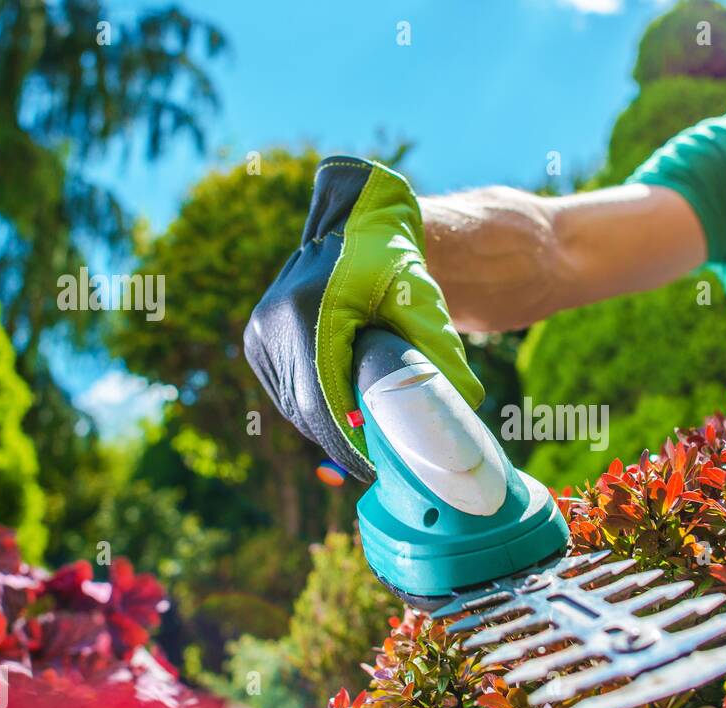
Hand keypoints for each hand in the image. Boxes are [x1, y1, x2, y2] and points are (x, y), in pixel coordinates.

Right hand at [244, 156, 482, 482]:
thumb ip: (441, 351)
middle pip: (306, 411)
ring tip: (366, 444)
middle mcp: (274, 322)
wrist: (355, 221)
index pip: (325, 402)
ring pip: (294, 406)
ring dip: (328, 428)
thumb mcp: (424, 302)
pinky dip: (315, 409)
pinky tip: (345, 415)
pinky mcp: (258, 339)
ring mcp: (261, 331)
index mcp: (310, 312)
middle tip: (379, 464)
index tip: (376, 468)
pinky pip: (287, 392)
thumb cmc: (396, 260)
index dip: (349, 443)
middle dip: (342, 442)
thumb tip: (467, 403)